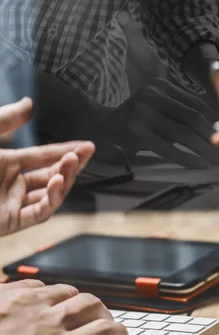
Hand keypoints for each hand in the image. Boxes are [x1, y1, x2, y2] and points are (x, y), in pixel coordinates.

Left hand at [0, 98, 94, 235]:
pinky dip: (53, 199)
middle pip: (50, 174)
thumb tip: (29, 104)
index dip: (66, 150)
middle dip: (71, 164)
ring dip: (64, 179)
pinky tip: (58, 182)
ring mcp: (10, 204)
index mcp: (4, 163)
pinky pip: (39, 212)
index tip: (86, 145)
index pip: (43, 156)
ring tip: (71, 163)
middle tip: (85, 153)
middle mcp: (10, 184)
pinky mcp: (9, 222)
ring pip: (49, 194)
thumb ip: (5, 120)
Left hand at [0, 280, 127, 334]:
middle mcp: (52, 320)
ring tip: (74, 307)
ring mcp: (31, 304)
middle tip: (103, 321)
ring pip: (69, 290)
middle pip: (93, 304)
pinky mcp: (10, 293)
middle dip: (103, 312)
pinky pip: (39, 284)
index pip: (106, 331)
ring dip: (77, 299)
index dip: (119, 333)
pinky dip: (48, 292)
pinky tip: (43, 300)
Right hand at [82, 78, 218, 168]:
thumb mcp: (159, 110)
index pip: (197, 104)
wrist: (98, 127)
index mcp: (162, 86)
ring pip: (183, 134)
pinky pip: (168, 148)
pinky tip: (201, 165)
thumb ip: (183, 115)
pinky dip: (187, 158)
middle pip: (193, 118)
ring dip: (205, 150)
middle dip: (216, 137)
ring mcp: (143, 112)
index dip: (217, 121)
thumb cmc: (136, 123)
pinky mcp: (136, 132)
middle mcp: (153, 95)